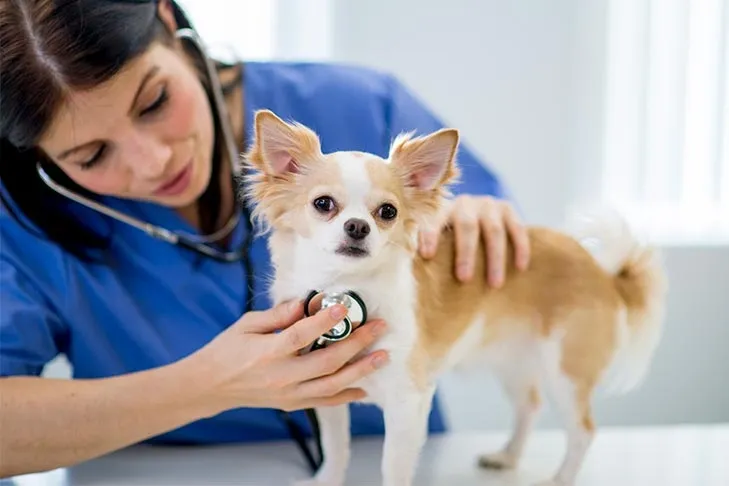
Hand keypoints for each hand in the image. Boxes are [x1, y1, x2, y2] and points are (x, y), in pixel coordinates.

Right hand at [187, 300, 388, 413]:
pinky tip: (365, 387)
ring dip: (361, 370)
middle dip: (357, 343)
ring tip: (382, 357)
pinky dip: (346, 396)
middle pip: (327, 361)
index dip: (325, 321)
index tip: (345, 306)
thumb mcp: (247, 324)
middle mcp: (282, 376)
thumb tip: (306, 302)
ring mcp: (289, 393)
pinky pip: (324, 401)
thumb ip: (278, 315)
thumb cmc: (227, 349)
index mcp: (268, 352)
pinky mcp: (292, 404)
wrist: (210, 386)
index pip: (302, 335)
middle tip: (379, 327)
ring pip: (332, 385)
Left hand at [418, 195, 529, 286]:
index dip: (430, 236)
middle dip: (465, 254)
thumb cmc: (455, 242)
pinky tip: (520, 267)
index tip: (427, 256)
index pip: (434, 222)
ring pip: (494, 230)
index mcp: (443, 211)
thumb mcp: (442, 242)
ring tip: (495, 284)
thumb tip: (421, 276)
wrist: (480, 219)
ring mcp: (488, 204)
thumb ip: (435, 253)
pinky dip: (520, 248)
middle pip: (466, 227)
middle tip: (464, 279)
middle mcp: (465, 204)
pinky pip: (517, 228)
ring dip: (495, 258)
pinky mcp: (508, 208)